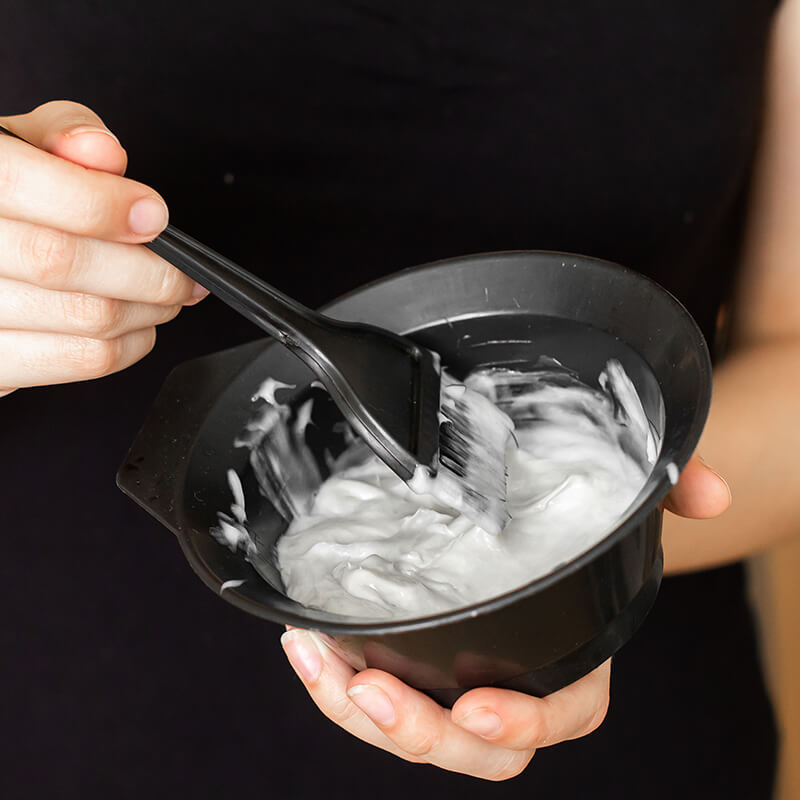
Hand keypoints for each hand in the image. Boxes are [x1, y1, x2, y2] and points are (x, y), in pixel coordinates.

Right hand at [0, 101, 205, 396]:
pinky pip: (82, 359)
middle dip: (148, 268)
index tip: (154, 214)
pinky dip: (132, 344)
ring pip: (83, 316)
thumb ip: (63, 135)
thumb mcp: (21, 147)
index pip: (22, 186)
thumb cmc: (6, 202)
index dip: (103, 203)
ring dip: (149, 308)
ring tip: (168, 295)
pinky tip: (140, 325)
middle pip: (60, 261)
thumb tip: (104, 153)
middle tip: (184, 272)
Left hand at [281, 456, 730, 779]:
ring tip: (317, 660)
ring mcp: (457, 677)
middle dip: (423, 733)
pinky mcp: (411, 661)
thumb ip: (659, 490)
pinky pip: (374, 694)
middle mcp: (514, 682)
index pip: (566, 711)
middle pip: (478, 746)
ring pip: (415, 729)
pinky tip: (307, 642)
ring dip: (358, 710)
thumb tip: (707, 492)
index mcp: (571, 659)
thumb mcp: (614, 499)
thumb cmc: (573, 523)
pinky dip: (337, 682)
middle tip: (372, 691)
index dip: (529, 719)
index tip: (481, 703)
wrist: (528, 522)